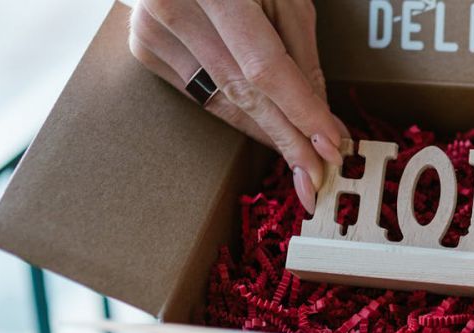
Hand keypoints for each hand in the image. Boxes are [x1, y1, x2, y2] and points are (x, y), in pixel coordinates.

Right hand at [128, 0, 346, 211]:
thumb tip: (322, 119)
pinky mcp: (145, 48)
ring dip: (266, 134)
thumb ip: (301, 57)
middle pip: (241, 93)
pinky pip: (203, 95)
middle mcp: (173, 8)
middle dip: (286, 138)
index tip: (328, 144)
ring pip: (222, 102)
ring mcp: (151, 30)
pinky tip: (268, 130)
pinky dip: (239, 115)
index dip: (299, 110)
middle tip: (315, 175)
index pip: (263, 66)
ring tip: (302, 161)